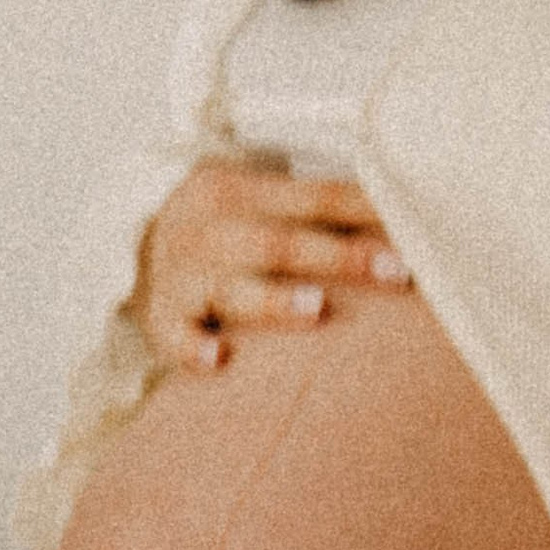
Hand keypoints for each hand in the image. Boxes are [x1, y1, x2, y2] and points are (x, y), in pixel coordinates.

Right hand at [136, 159, 412, 374]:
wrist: (133, 247)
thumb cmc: (223, 228)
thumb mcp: (255, 202)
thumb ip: (315, 212)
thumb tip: (402, 220)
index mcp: (237, 189)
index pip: (314, 197)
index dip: (366, 211)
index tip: (416, 228)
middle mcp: (208, 229)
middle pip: (280, 243)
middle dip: (339, 257)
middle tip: (396, 273)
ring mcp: (182, 275)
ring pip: (231, 287)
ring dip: (273, 299)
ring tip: (316, 307)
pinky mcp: (161, 318)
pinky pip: (175, 334)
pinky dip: (193, 347)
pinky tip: (217, 359)